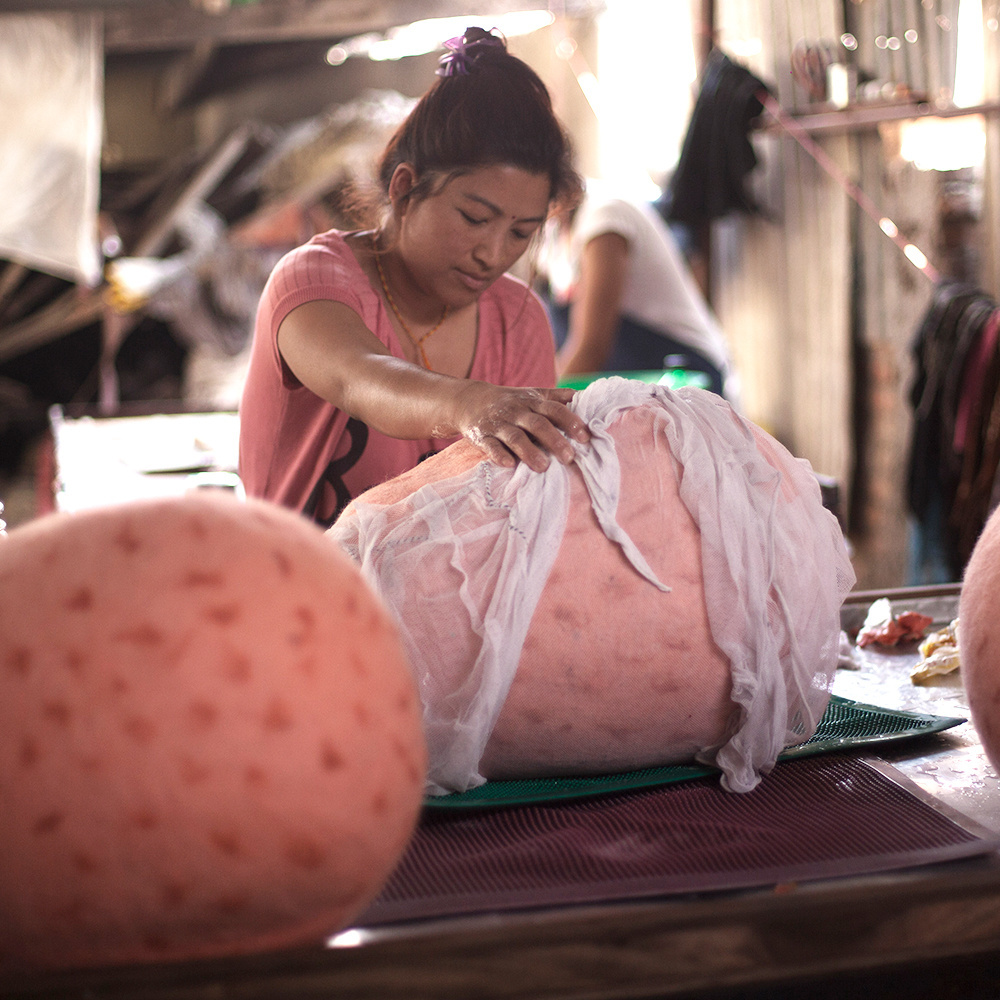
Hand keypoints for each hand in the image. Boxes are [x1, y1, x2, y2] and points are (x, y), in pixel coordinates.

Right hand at [451, 383, 590, 471]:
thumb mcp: (531, 394)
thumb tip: (584, 396)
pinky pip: (490, 446)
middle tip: (569, 457)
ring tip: (543, 468)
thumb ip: (556, 397)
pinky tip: (509, 464)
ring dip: (529, 452)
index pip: (554, 409)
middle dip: (554, 440)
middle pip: (537, 424)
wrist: (469, 400)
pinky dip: (499, 454)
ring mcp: (498, 424)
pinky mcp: (481, 436)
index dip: (570, 421)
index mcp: (531, 402)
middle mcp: (516, 412)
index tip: (585, 437)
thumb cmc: (509, 401)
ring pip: (515, 437)